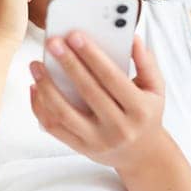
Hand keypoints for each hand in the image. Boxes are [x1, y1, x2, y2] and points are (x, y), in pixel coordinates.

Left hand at [28, 31, 167, 170]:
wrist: (142, 154)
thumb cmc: (146, 114)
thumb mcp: (155, 89)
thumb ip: (146, 62)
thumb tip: (133, 38)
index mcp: (139, 109)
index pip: (112, 78)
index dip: (92, 56)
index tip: (74, 36)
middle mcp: (119, 127)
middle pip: (87, 91)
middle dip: (68, 64)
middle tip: (52, 42)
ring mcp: (98, 141)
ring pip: (65, 112)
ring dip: (47, 86)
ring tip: (36, 65)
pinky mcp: (82, 148)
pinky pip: (55, 128)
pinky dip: (40, 107)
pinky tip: (35, 87)